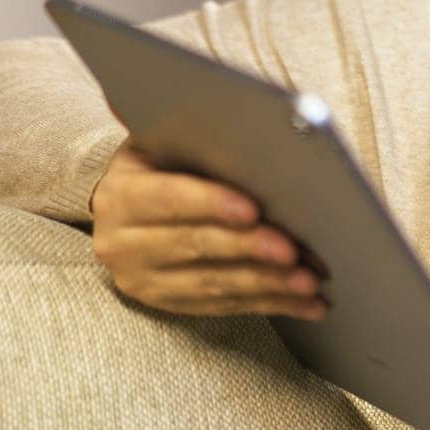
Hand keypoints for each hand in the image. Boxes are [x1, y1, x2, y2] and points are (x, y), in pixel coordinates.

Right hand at [88, 139, 330, 320]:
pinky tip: (305, 304)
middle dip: (249, 248)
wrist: (121, 209)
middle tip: (292, 251)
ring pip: (213, 284)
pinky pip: (224, 306)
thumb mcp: (161, 144)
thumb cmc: (159, 164)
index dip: (211, 204)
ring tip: (307, 282)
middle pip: (195, 246)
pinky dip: (269, 304)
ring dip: (266, 284)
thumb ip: (197, 140)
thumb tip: (253, 122)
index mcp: (121, 196)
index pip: (168, 199)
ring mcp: (144, 280)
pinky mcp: (168, 304)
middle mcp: (123, 244)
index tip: (253, 210)